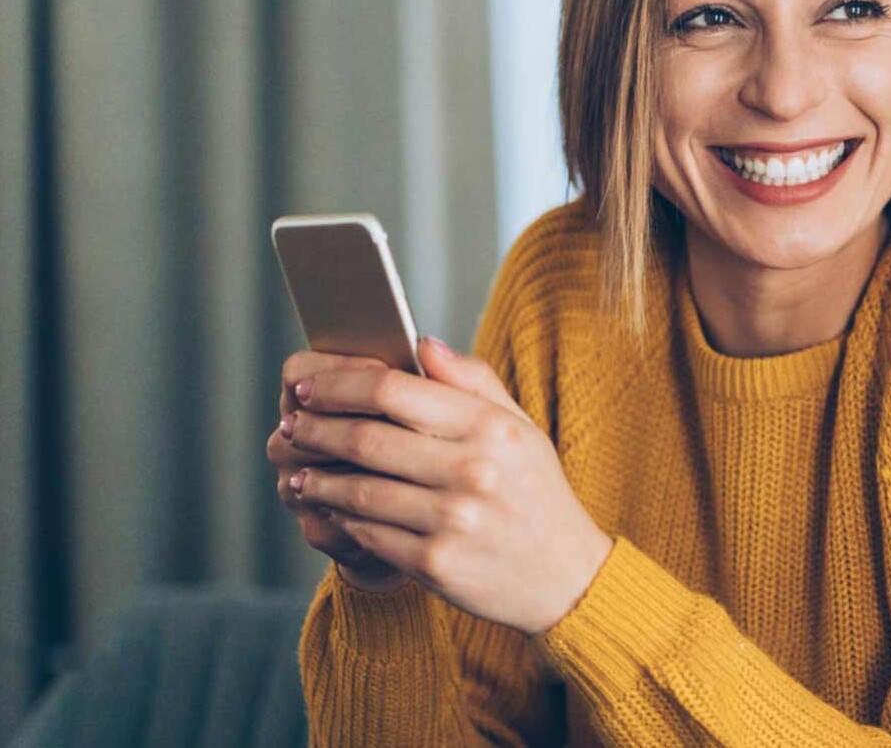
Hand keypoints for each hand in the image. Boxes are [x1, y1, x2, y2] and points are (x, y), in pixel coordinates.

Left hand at [280, 337, 613, 634]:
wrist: (566, 576)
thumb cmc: (537, 494)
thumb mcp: (521, 430)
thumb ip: (473, 381)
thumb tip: (422, 344)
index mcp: (491, 428)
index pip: (394, 391)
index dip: (339, 385)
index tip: (309, 386)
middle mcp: (472, 471)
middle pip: (365, 439)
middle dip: (316, 429)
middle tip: (293, 424)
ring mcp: (453, 521)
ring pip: (358, 491)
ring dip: (317, 478)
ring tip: (300, 470)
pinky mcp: (436, 564)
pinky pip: (368, 534)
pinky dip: (341, 518)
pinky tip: (332, 508)